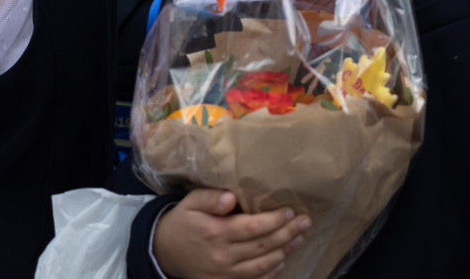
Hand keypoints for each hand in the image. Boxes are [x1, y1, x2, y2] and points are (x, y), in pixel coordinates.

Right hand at [153, 189, 309, 278]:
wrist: (164, 252)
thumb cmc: (181, 223)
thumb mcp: (189, 203)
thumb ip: (209, 198)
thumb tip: (231, 197)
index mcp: (215, 232)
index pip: (253, 227)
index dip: (275, 220)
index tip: (290, 211)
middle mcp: (222, 255)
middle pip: (263, 246)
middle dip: (288, 233)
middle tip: (306, 222)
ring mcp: (225, 273)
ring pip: (263, 264)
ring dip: (285, 251)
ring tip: (299, 238)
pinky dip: (271, 272)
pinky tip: (281, 260)